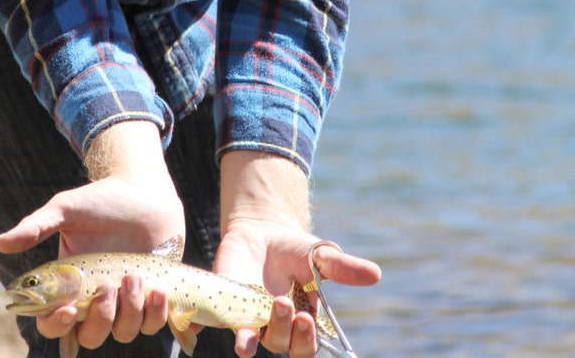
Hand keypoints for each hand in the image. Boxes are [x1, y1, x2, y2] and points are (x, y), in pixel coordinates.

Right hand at [0, 121, 183, 347]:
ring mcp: (125, 300)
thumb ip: (37, 226)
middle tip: (108, 286)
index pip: (53, 322)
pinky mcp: (151, 298)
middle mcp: (95, 298)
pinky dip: (155, 313)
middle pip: (89, 336)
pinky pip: (152, 324)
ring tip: (134, 275)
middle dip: (100, 318)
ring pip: (122, 332)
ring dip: (129, 310)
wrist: (145, 191)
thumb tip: (0, 242)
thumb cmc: (103, 200)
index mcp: (69, 284)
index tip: (70, 309)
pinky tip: (157, 288)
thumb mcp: (68, 209)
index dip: (57, 326)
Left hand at [216, 151, 380, 357]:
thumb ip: (343, 266)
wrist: (261, 229)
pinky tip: (199, 325)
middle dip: (284, 330)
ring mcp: (247, 316)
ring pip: (251, 339)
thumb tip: (376, 273)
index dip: (306, 338)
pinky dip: (204, 325)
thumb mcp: (320, 254)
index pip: (305, 345)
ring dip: (252, 334)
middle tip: (285, 304)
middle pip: (280, 345)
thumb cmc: (295, 248)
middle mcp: (274, 326)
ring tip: (257, 316)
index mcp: (301, 322)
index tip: (307, 316)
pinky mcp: (223, 303)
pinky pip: (213, 321)